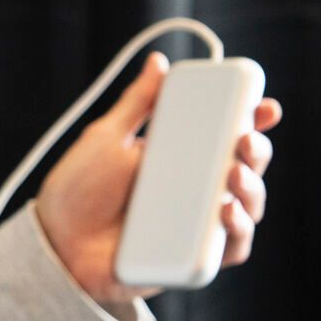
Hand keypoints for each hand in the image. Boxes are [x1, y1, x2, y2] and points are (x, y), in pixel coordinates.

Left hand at [35, 51, 281, 306]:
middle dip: (257, 151)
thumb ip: (137, 103)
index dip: (253, 122)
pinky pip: (231, 249)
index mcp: (182, 158)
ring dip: (252, 188)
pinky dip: (239, 231)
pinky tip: (226, 212)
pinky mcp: (191, 258)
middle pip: (246, 168)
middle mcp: (195, 191)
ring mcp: (196, 225)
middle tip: (244, 141)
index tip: (264, 108)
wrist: (55, 242)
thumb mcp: (107, 139)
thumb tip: (158, 62)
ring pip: (248, 207)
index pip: (229, 137)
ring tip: (233, 174)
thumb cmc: (78, 191)